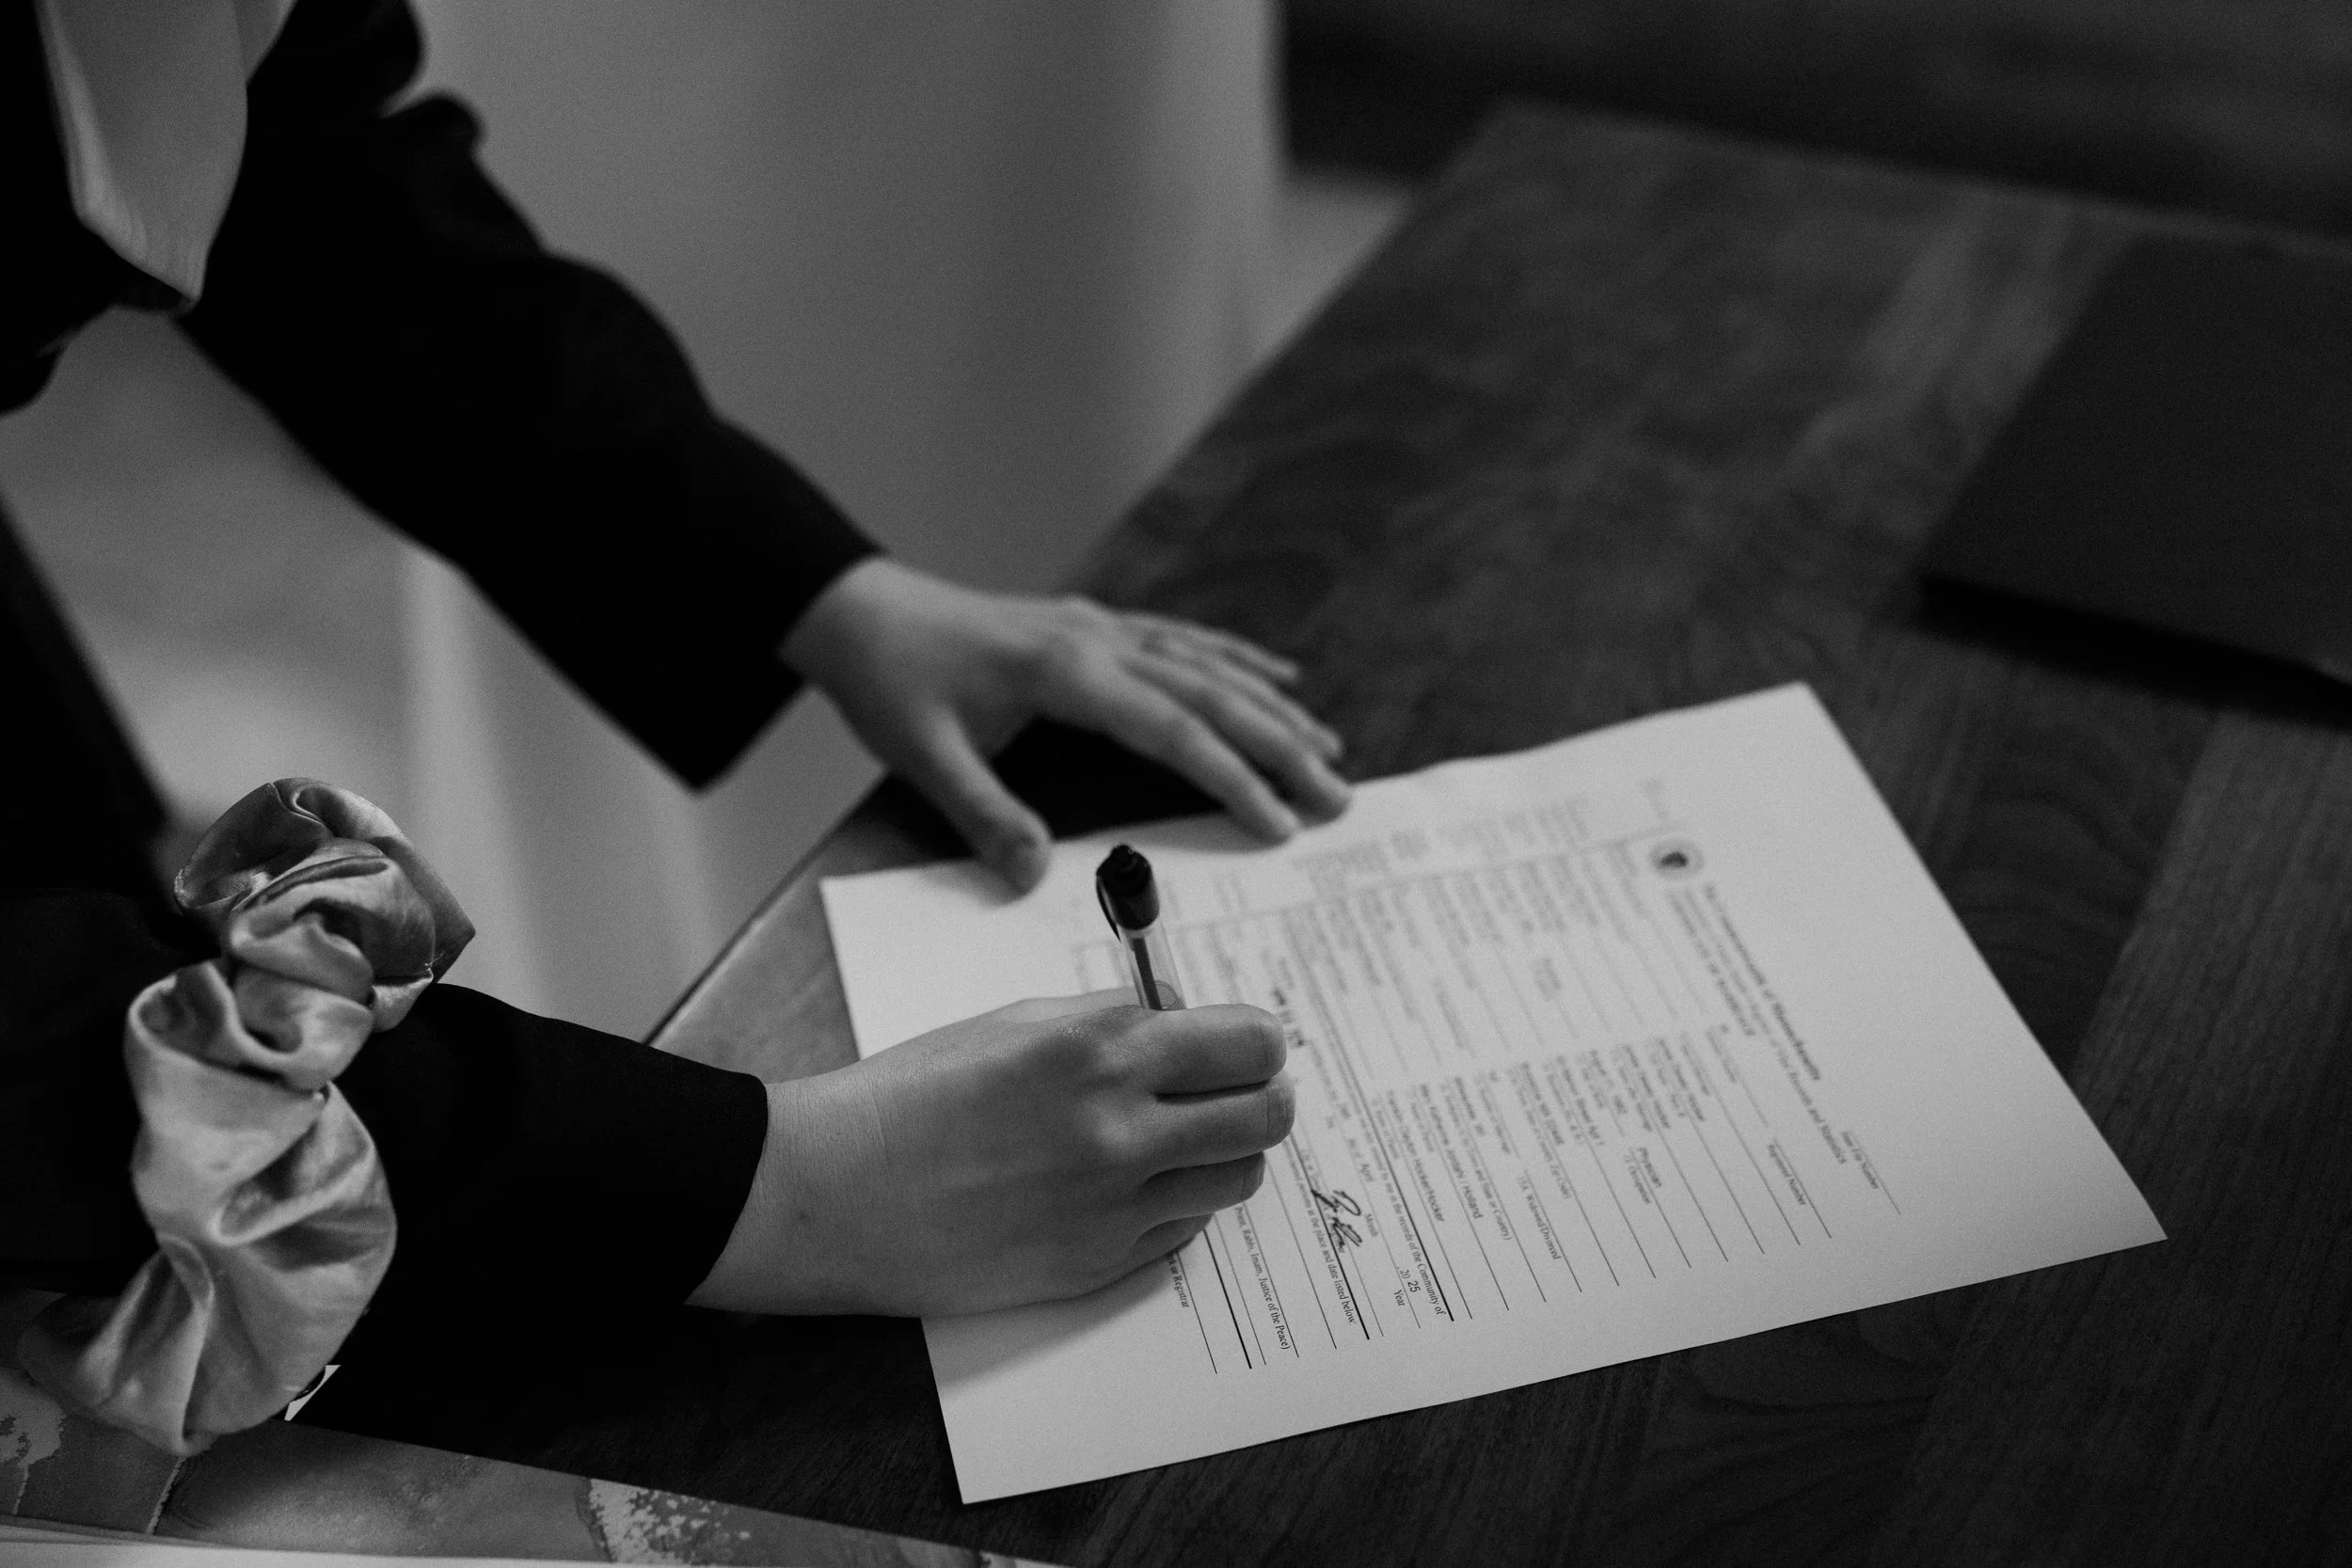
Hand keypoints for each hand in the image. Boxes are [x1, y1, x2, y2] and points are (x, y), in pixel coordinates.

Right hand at [687, 991, 1293, 1316]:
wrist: (835, 1192)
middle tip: (1226, 1093)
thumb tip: (1187, 1015)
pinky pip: (1180, 1230)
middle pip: (1266, 1116)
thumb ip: (1114, 1015)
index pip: (1251, 1043)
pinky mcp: (1097, 1264)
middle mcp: (1119, 1129)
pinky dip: (1169, 1204)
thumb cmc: (914, 1094)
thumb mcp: (1017, 1022)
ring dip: (1216, 1155)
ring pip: (1235, 1179)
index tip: (1238, 1045)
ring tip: (1168, 1142)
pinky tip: (1120, 1187)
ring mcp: (1112, 1206)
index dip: (1254, 1042)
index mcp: (1101, 1048)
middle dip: (1257, 1096)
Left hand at [781, 559, 1349, 889]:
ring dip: (1273, 706)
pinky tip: (1274, 677)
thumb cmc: (888, 681)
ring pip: (1209, 665)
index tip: (1280, 821)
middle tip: (1338, 797)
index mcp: (1067, 673)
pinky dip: (1237, 661)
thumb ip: (981, 814)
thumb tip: (1035, 876)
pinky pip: (1184, 641)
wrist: (857, 608)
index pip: (1172, 729)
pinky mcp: (1092, 626)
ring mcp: (1101, 628)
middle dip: (1280, 746)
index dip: (1233, 776)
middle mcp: (1098, 641)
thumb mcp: (921, 754)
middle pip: (1212, 695)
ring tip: (1328, 749)